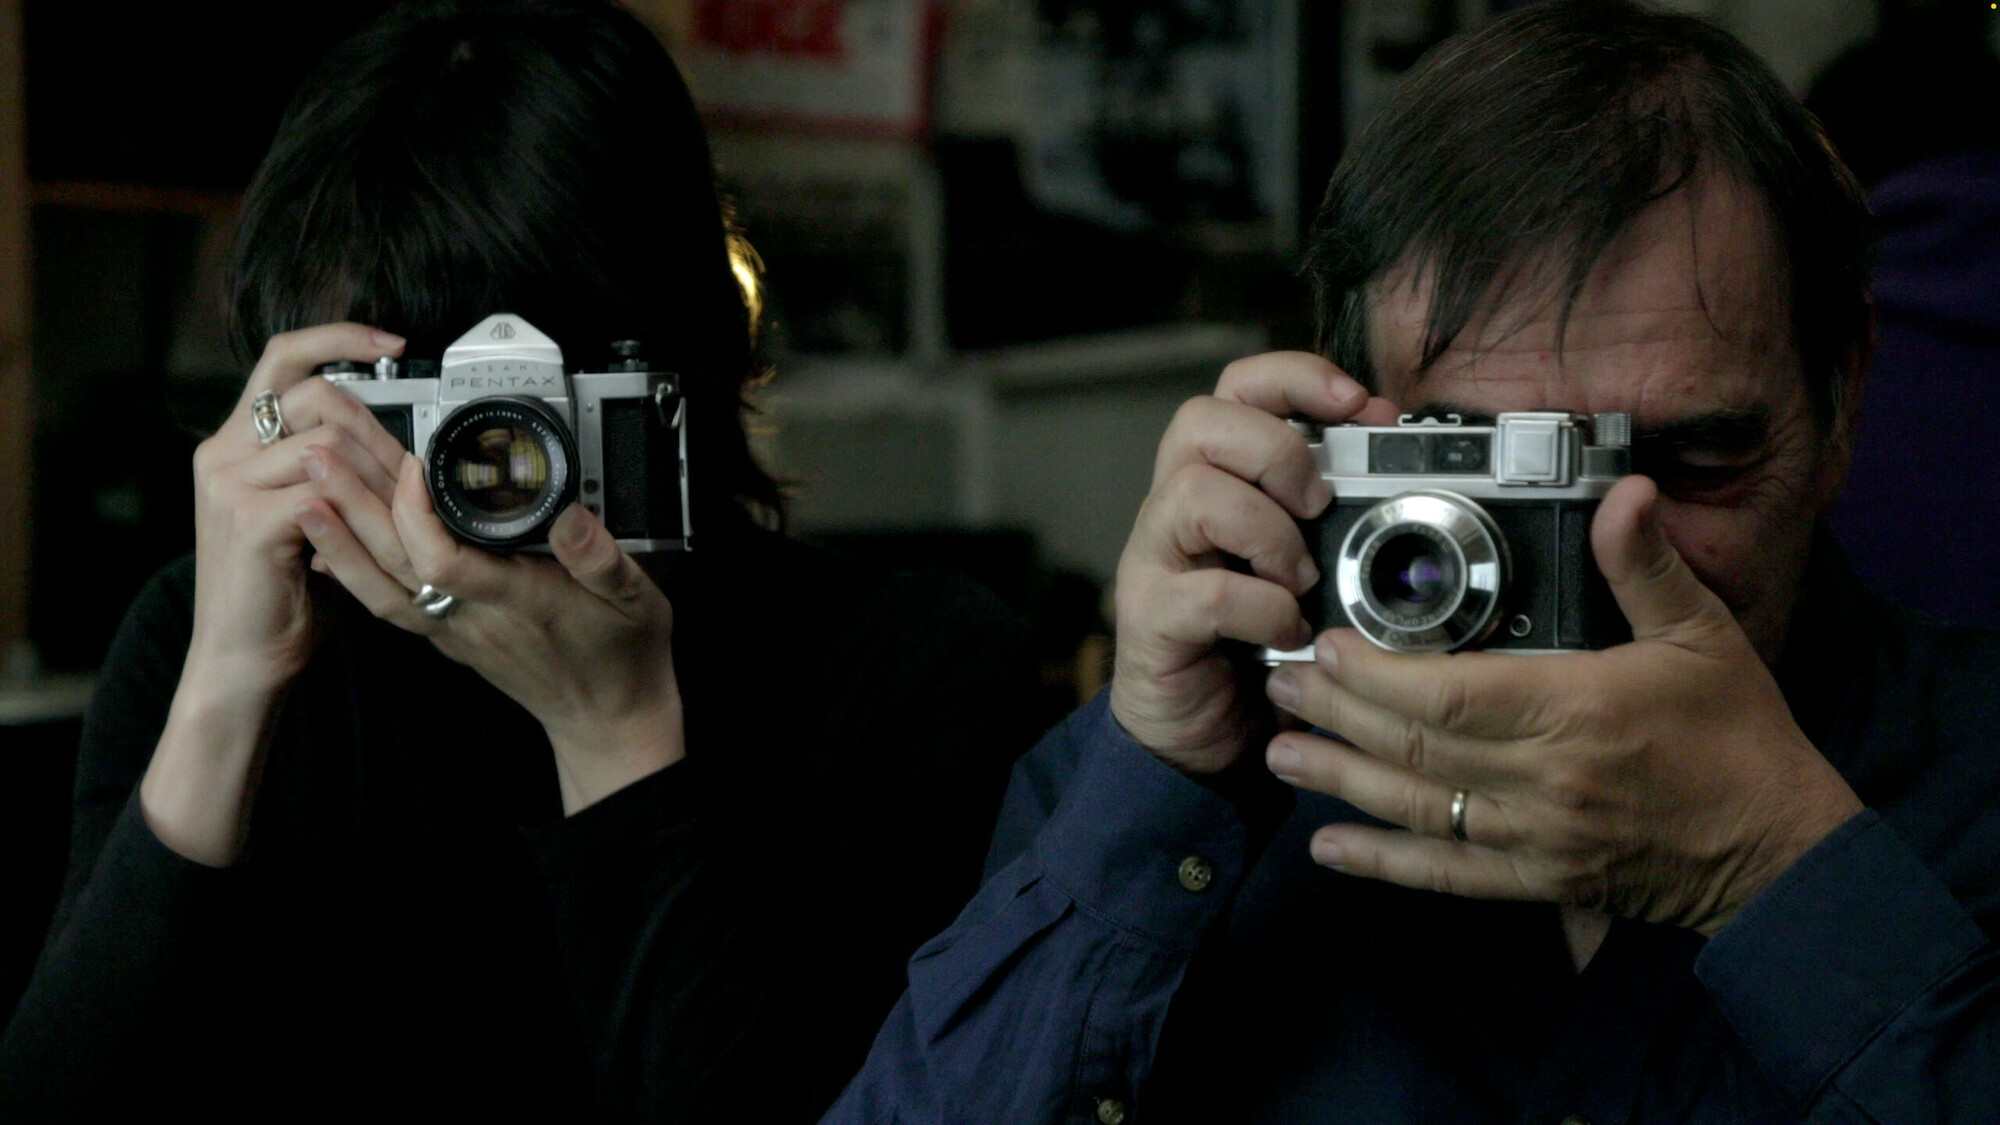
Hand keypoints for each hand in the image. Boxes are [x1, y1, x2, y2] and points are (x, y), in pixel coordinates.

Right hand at [142, 323, 407, 863]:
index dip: (338, 338)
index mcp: (235, 442)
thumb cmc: (285, 592)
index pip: (283, 359)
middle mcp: (222, 452)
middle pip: (320, 397)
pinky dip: (366, 511)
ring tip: (399, 514)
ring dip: (382, 477)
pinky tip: (380, 535)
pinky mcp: (247, 520)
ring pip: (330, 444)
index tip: (394, 343)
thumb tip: (394, 441)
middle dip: (381, 431)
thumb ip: (333, 471)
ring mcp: (228, 484)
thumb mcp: (310, 515)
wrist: (244, 660)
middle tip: (412, 472)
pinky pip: (326, 493)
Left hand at [296, 450, 683, 813]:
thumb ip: (601, 558)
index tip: (412, 462)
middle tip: (316, 453)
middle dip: (352, 506)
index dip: (417, 511)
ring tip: (303, 490)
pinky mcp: (447, 634)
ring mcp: (453, 629)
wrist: (608, 720)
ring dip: (338, 536)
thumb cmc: (622, 656)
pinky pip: (387, 601)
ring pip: (381, 584)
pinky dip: (351, 570)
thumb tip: (570, 516)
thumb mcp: (635, 600)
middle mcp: (472, 617)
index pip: (444, 559)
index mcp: (515, 600)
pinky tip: (327, 542)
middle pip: (395, 562)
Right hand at [1109, 352, 1400, 774]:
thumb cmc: (1260, 643)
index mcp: (1219, 476)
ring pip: (1192, 492)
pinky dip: (1261, 609)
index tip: (1359, 404)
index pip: (1239, 388)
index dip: (1296, 377)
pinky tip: (1286, 632)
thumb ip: (1336, 519)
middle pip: (1201, 420)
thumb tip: (1403, 469)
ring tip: (1300, 578)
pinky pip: (1204, 592)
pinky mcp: (1151, 617)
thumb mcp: (1309, 567)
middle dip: (1277, 449)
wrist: (1203, 736)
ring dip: (1267, 531)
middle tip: (1318, 502)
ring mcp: (1155, 558)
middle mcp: (1175, 505)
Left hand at [1261, 475, 1863, 933]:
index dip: (1375, 673)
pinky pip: (1444, 874)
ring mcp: (1535, 838)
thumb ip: (1646, 565)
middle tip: (1277, 681)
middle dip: (1335, 713)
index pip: (1449, 694)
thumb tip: (1624, 491)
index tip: (1324, 644)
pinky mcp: (1536, 879)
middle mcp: (1545, 780)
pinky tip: (1327, 846)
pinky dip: (1381, 862)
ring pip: (1415, 809)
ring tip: (1278, 749)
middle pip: (1413, 747)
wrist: (1777, 849)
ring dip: (1339, 778)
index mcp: (1577, 711)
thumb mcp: (1703, 636)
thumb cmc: (1739, 737)